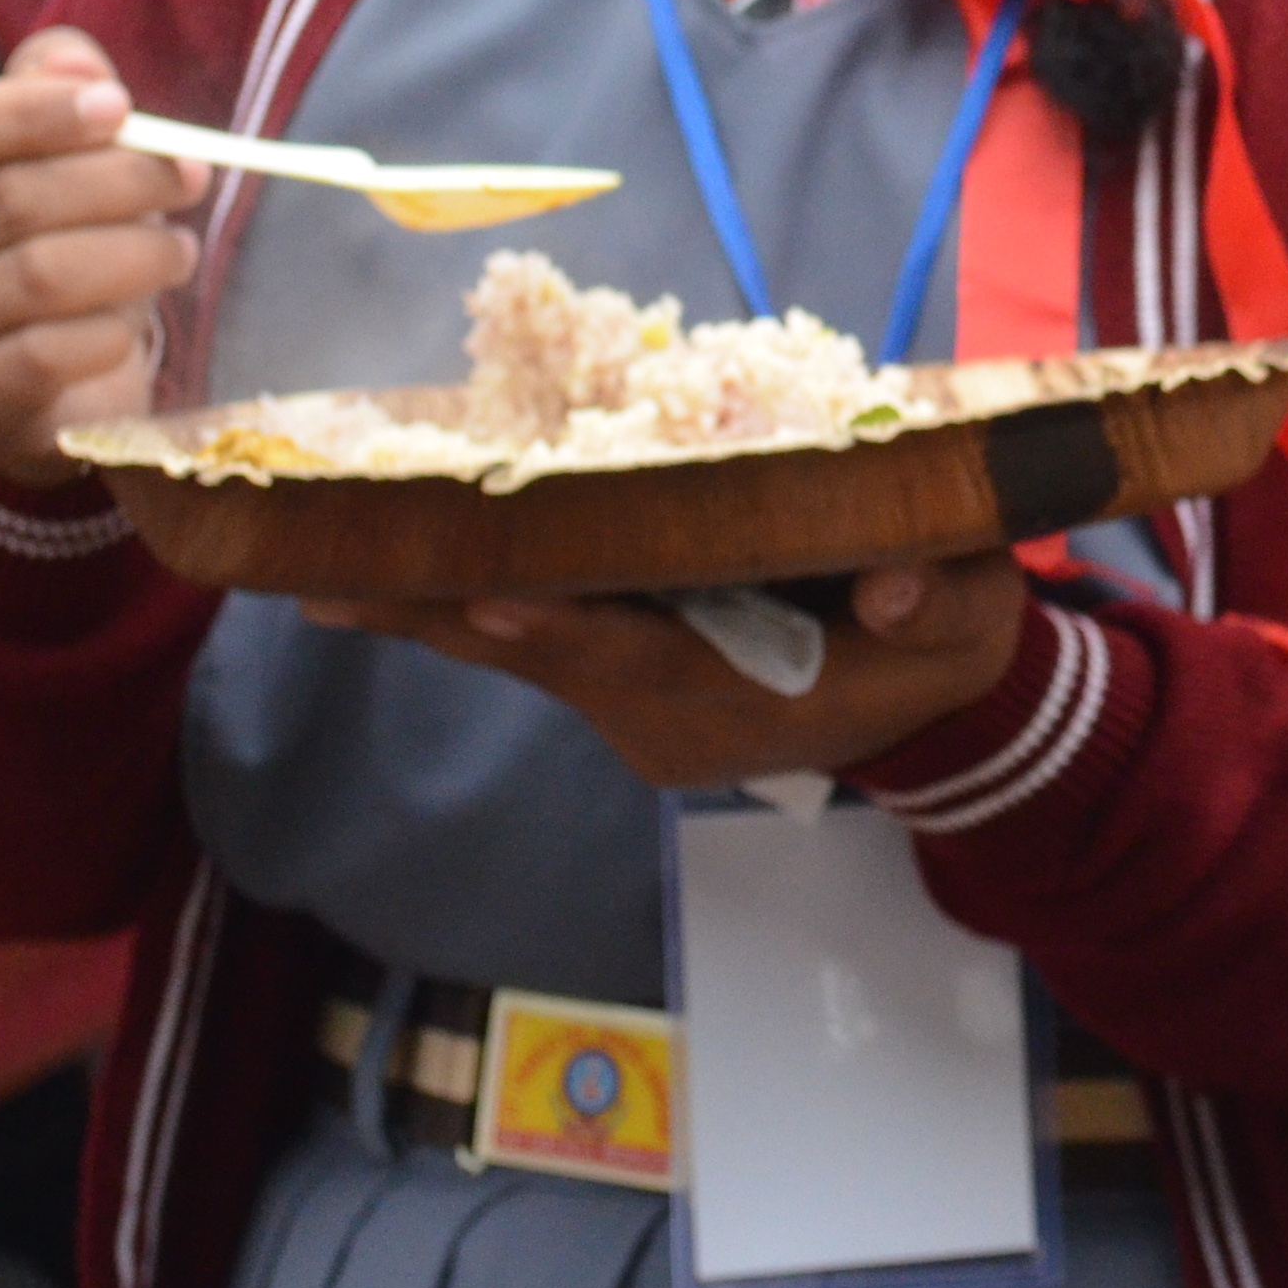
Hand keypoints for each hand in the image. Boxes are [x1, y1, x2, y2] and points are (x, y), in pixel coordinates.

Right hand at [0, 24, 208, 483]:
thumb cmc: (49, 229)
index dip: (24, 113)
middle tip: (193, 174)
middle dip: (121, 180)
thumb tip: (76, 61)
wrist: (35, 374)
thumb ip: (56, 86)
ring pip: (40, 277)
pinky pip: (49, 354)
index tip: (118, 105)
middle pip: (7, 199)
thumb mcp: (49, 149)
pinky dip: (112, 329)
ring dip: (135, 254)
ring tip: (178, 250)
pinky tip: (136, 316)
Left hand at [314, 555, 1030, 791]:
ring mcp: (629, 703)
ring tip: (314, 578)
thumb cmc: (945, 645)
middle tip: (332, 581)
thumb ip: (944, 599)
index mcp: (740, 699)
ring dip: (421, 612)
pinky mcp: (615, 678)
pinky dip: (456, 603)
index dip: (568, 623)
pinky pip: (528, 639)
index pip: (640, 657)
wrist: (925, 704)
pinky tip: (373, 574)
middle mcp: (661, 713)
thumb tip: (902, 587)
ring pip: (516, 651)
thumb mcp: (973, 619)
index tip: (490, 590)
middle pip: (540, 656)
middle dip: (440, 613)